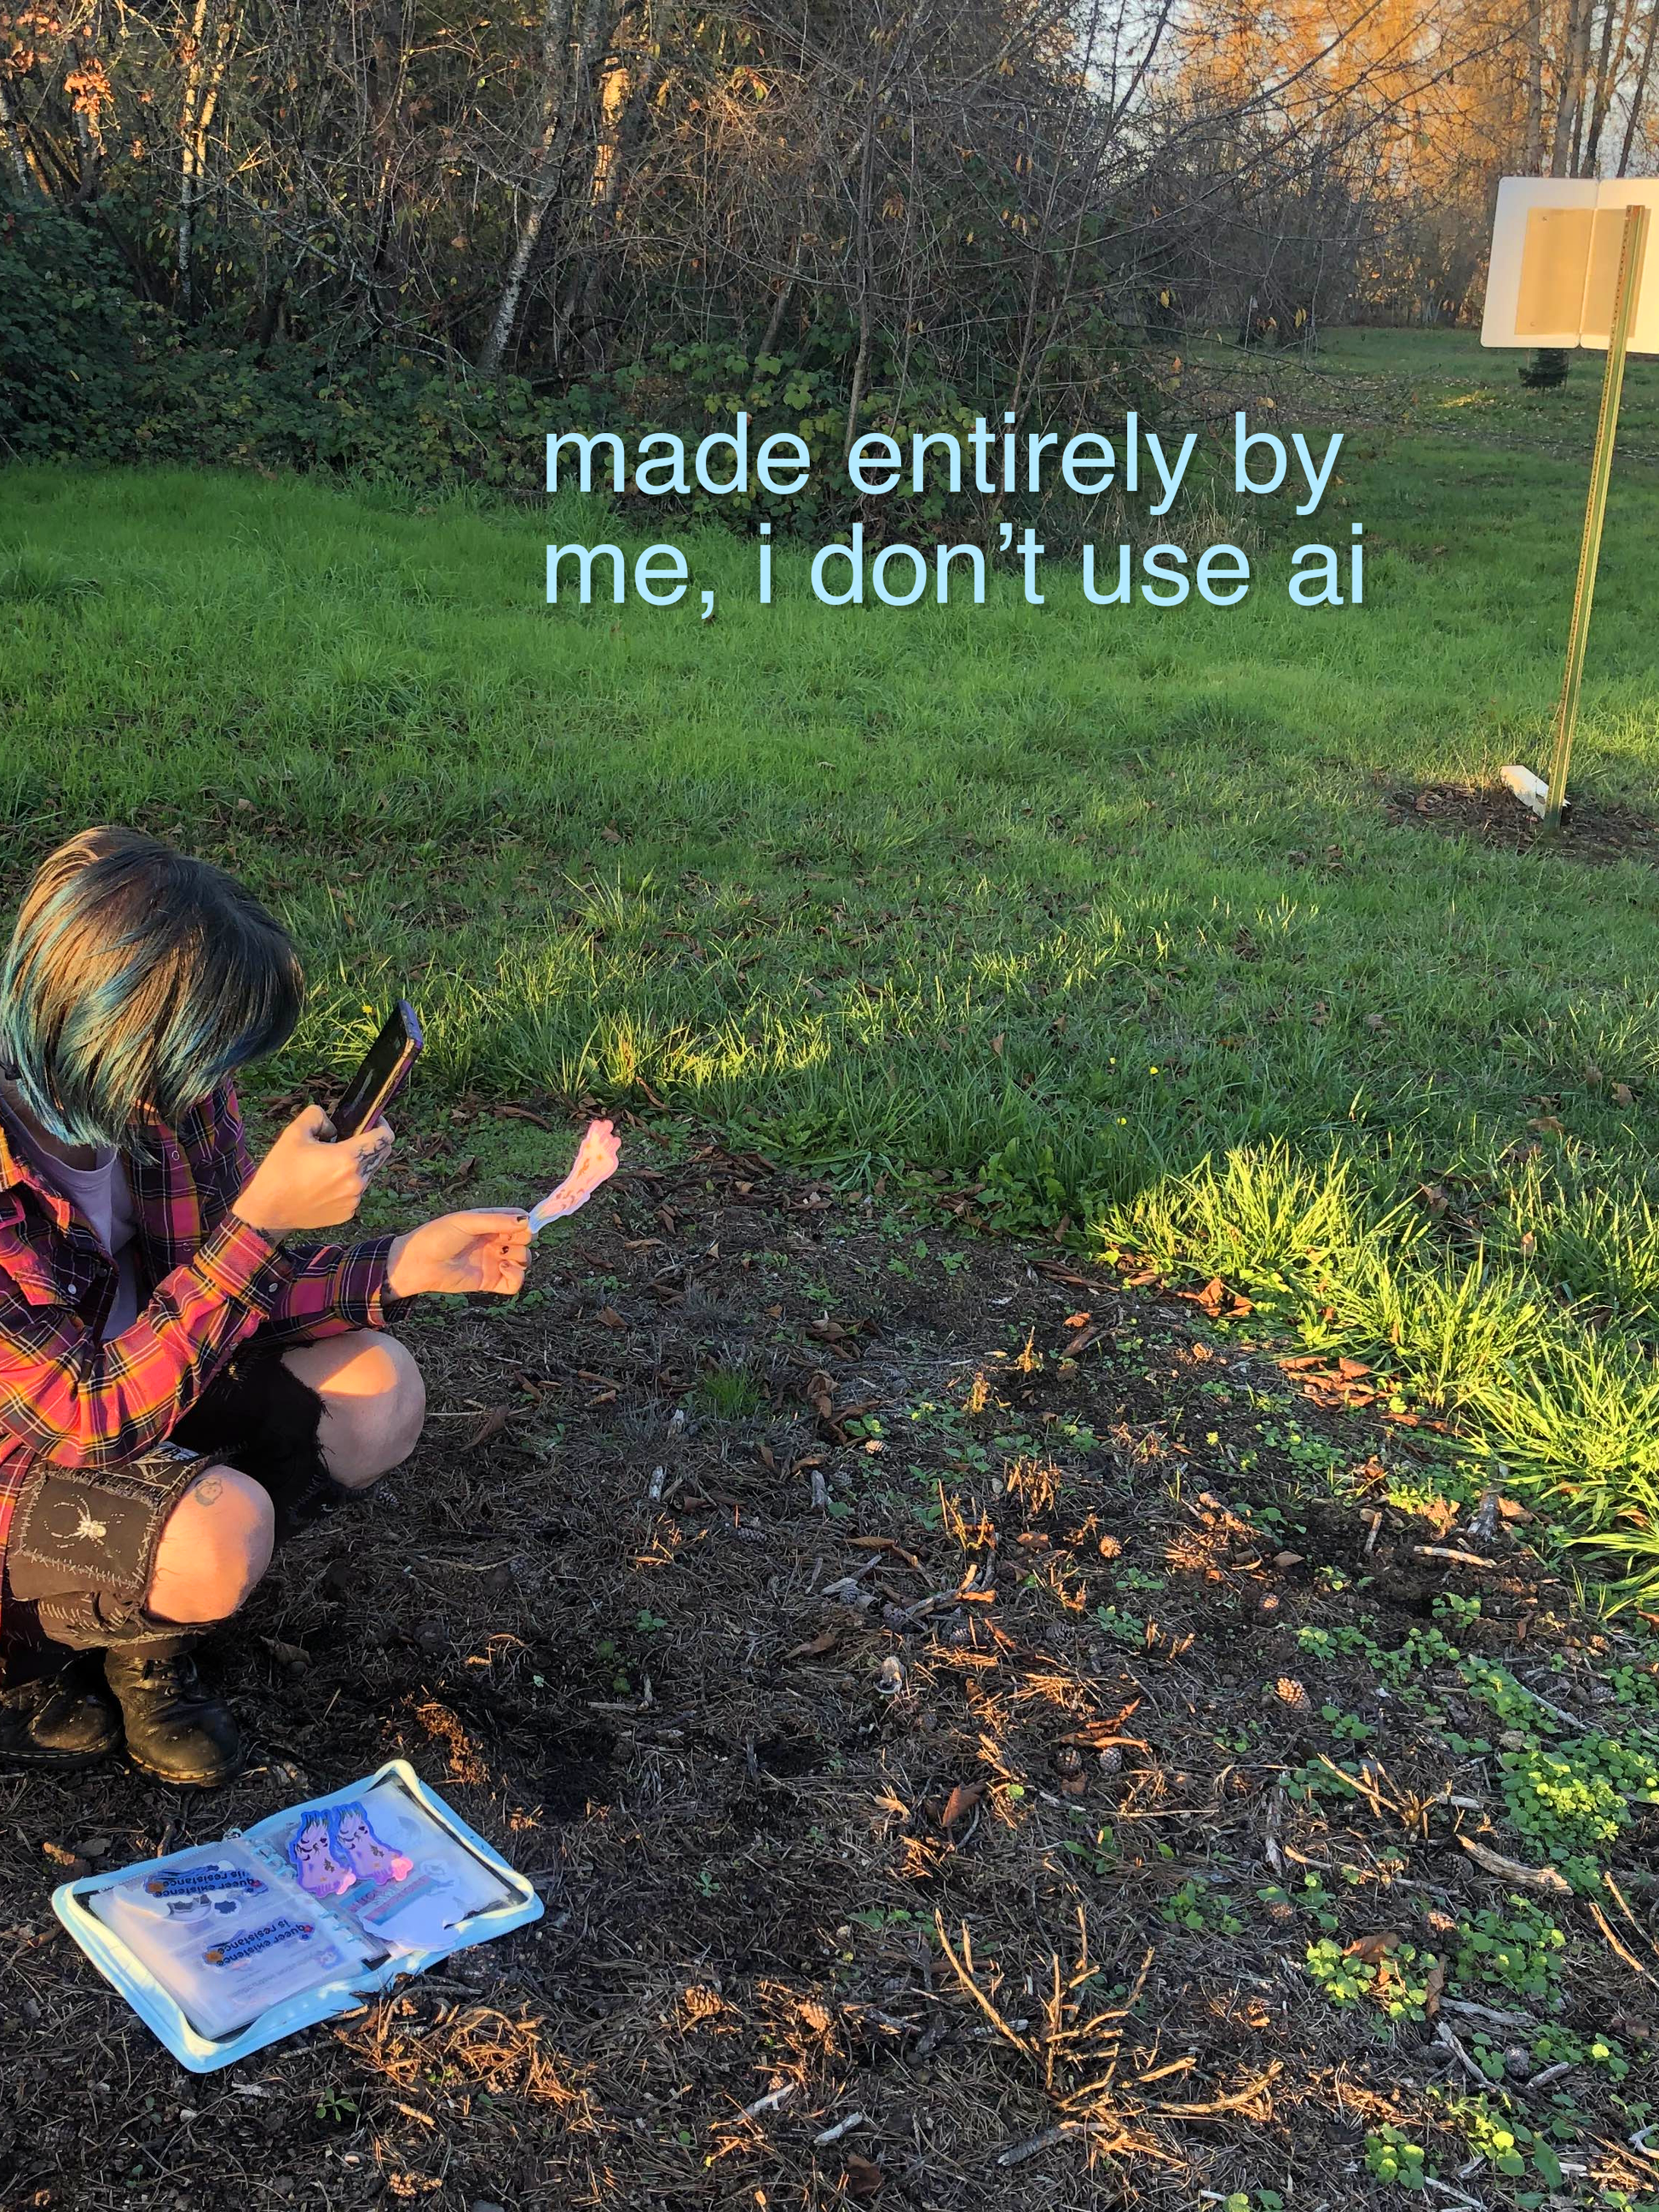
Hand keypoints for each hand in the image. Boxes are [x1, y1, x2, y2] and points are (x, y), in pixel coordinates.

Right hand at [236, 1107, 395, 1240]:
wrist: (268, 1209)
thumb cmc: (280, 1171)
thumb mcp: (294, 1132)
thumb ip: (317, 1116)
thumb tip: (332, 1126)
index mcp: (347, 1158)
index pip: (384, 1139)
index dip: (382, 1126)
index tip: (373, 1122)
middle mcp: (356, 1181)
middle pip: (380, 1156)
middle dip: (371, 1145)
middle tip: (350, 1141)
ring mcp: (354, 1199)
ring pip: (367, 1175)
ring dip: (357, 1166)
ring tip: (329, 1166)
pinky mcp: (348, 1213)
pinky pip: (355, 1193)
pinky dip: (346, 1185)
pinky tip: (324, 1185)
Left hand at [386, 1210, 531, 1298]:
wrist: (418, 1264)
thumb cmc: (438, 1237)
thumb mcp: (467, 1221)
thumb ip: (497, 1220)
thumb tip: (527, 1221)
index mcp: (490, 1223)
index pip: (520, 1221)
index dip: (527, 1223)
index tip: (525, 1226)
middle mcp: (495, 1242)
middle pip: (526, 1241)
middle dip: (525, 1240)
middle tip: (509, 1241)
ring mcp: (494, 1262)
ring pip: (524, 1260)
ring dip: (521, 1257)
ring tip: (503, 1257)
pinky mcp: (490, 1281)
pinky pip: (515, 1283)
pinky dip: (517, 1276)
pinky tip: (503, 1268)